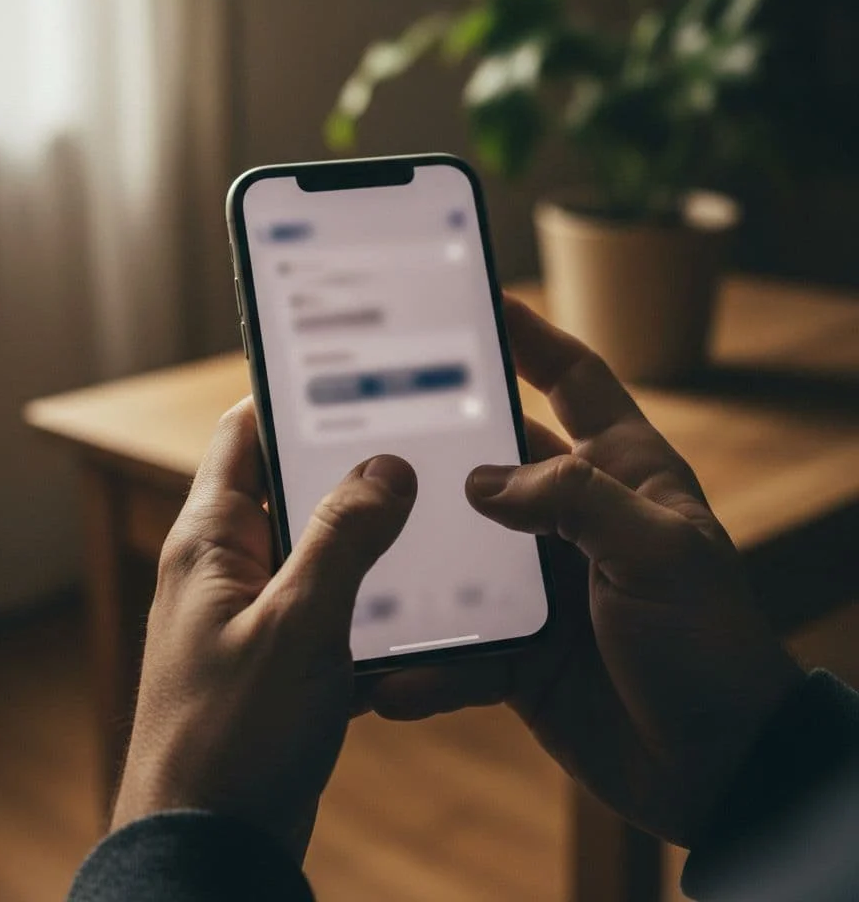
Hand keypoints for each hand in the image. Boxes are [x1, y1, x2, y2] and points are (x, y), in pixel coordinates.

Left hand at [112, 398, 416, 860]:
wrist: (210, 849)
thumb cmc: (233, 737)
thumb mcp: (298, 626)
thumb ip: (342, 539)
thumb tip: (386, 466)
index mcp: (210, 540)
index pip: (245, 433)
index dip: (294, 393)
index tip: (356, 368)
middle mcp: (226, 565)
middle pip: (292, 485)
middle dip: (353, 467)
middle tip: (423, 440)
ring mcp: (252, 611)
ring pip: (320, 548)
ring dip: (371, 539)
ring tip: (438, 516)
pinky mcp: (279, 656)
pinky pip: (332, 605)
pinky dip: (372, 600)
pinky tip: (425, 606)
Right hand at [365, 297, 802, 847]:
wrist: (717, 772)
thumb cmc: (710, 646)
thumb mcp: (659, 554)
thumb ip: (575, 501)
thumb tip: (481, 480)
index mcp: (623, 475)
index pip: (576, 382)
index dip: (532, 337)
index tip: (479, 301)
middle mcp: (577, 520)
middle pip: (495, 459)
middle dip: (439, 443)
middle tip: (367, 418)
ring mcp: (545, 585)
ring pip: (462, 551)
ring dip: (416, 555)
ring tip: (355, 544)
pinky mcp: (521, 650)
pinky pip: (460, 644)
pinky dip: (427, 661)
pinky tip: (390, 674)